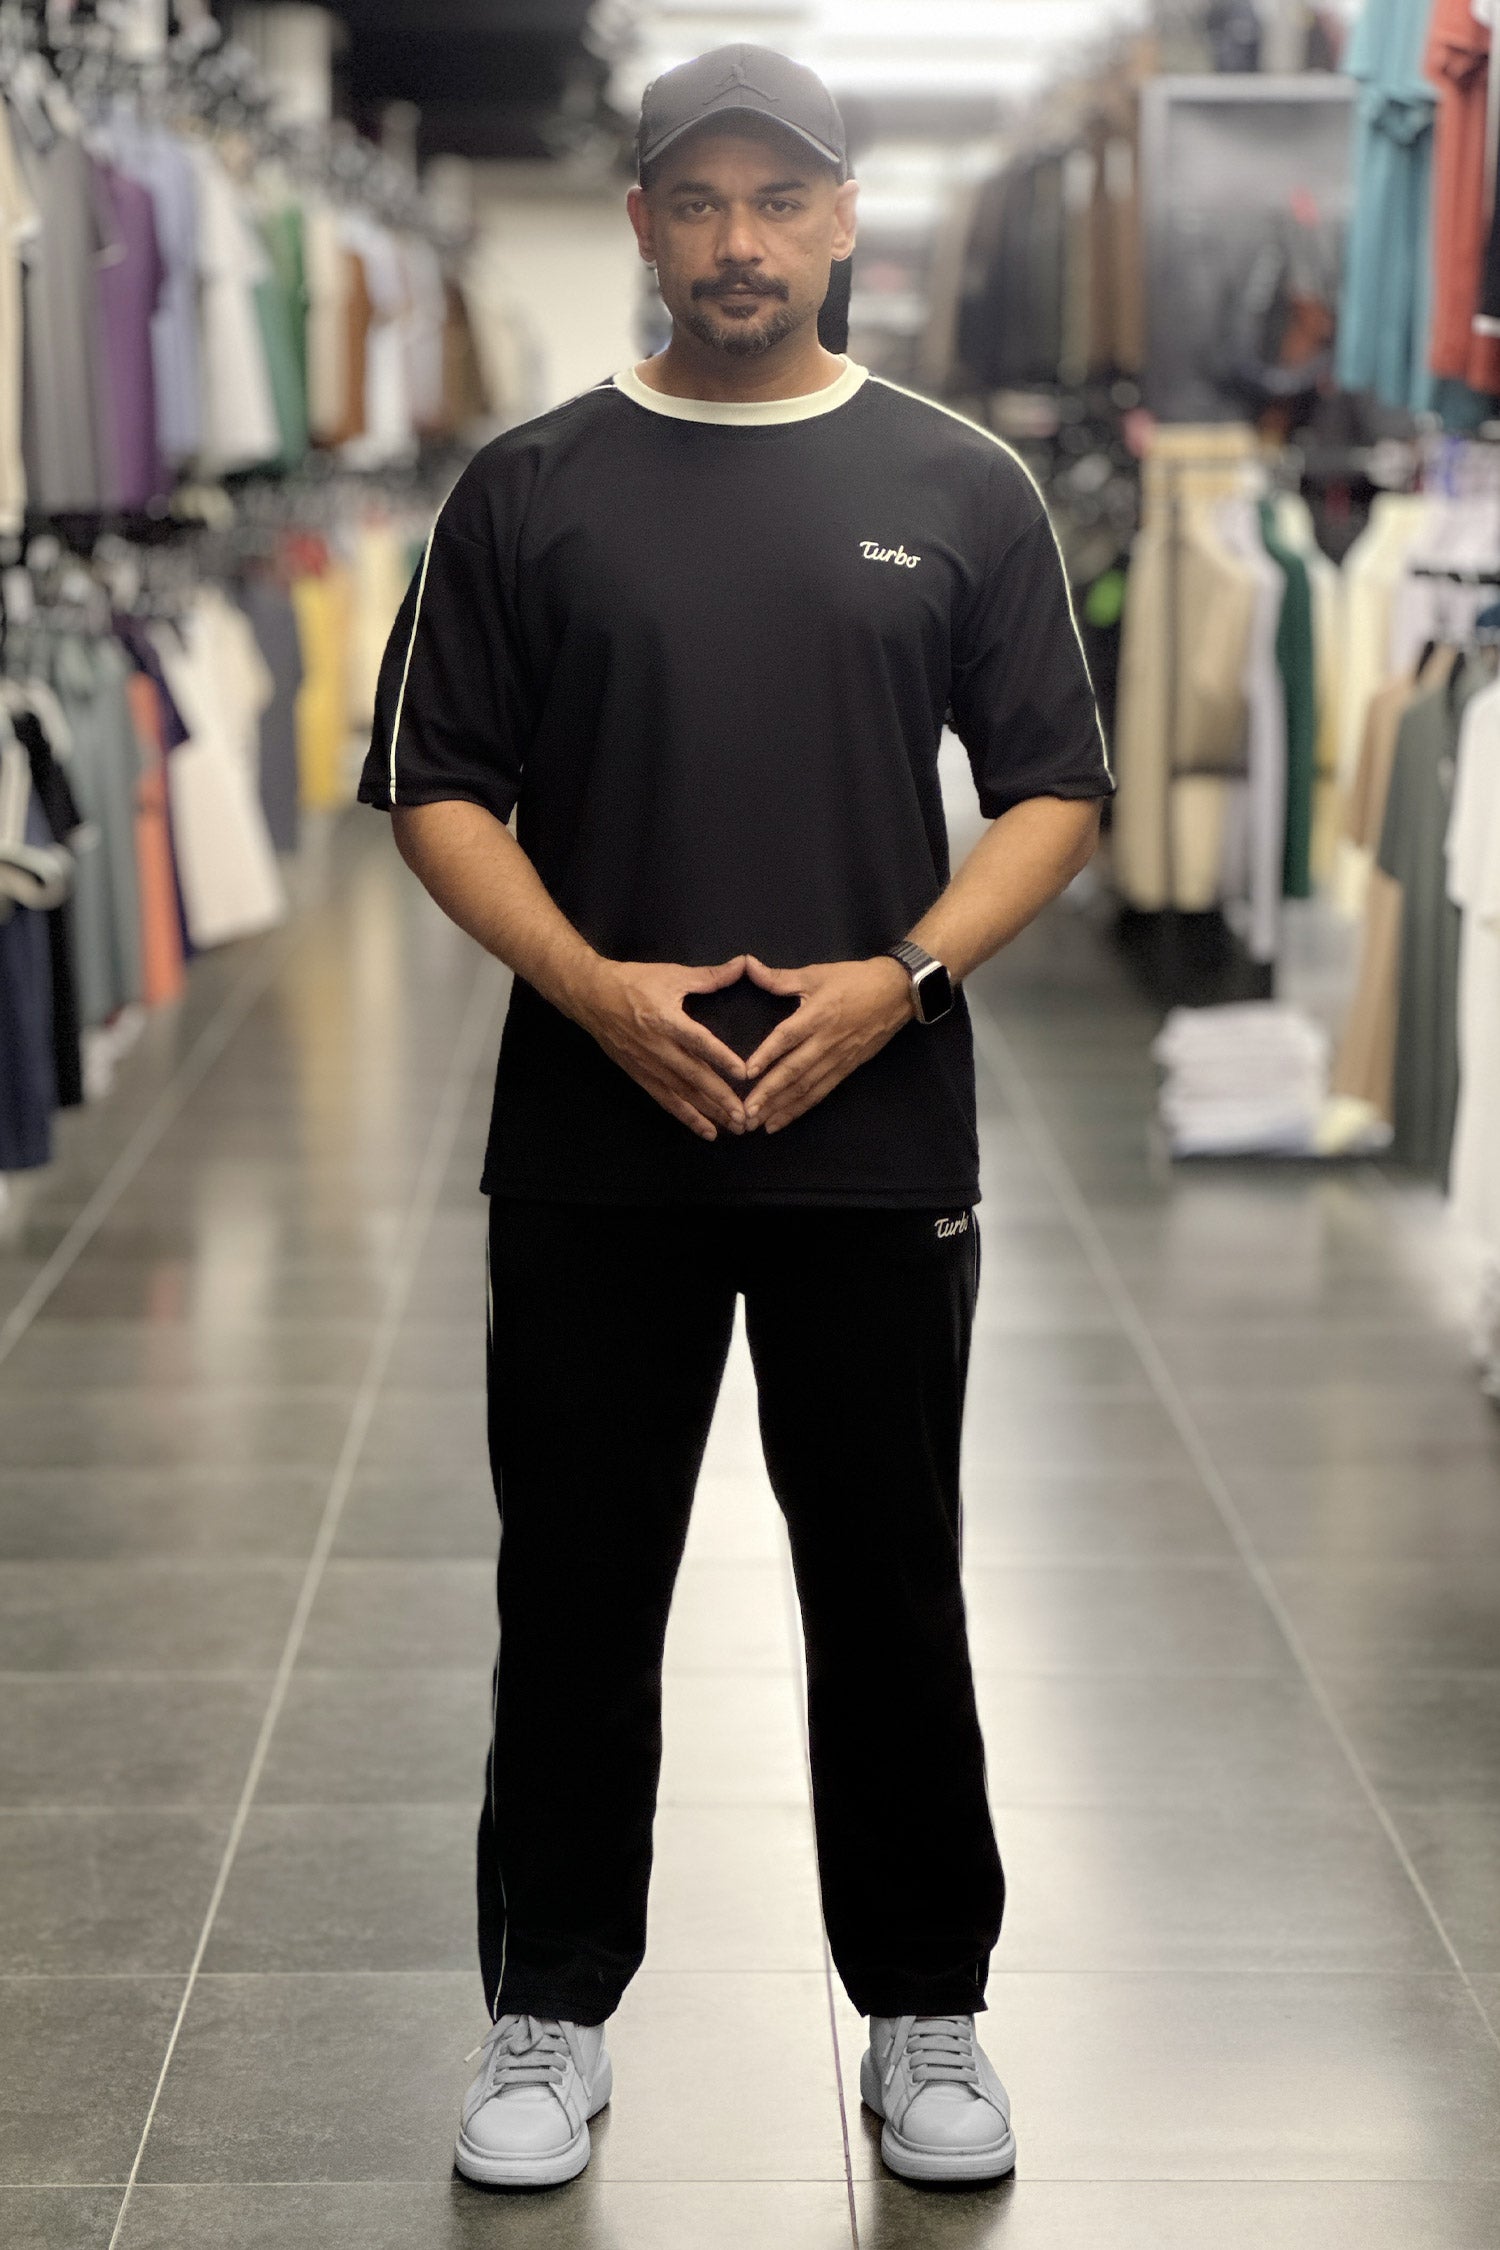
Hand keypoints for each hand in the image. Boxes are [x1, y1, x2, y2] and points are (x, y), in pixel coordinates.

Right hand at [572, 955, 751, 1141]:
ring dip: (709, 1113)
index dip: (720, 1057)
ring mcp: (647, 1065)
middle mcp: (657, 1047)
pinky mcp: (639, 1075)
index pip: (697, 1042)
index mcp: (665, 1020)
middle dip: (720, 1098)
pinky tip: (706, 1130)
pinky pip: (666, 1100)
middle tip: (745, 1116)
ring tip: (734, 1128)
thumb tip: (743, 965)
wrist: (590, 996)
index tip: (742, 1073)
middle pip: (692, 1076)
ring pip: (682, 1094)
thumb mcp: (671, 974)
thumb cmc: (633, 982)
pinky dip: (686, 1117)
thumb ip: (709, 976)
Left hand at [741, 954, 913, 1133]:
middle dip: (769, 1093)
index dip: (767, 1054)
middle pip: (794, 1070)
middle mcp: (826, 1041)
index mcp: (818, 1014)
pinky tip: (781, 1120)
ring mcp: (838, 1058)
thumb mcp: (817, 973)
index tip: (747, 1073)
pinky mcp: (846, 1069)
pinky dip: (800, 1108)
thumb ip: (780, 977)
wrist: (897, 992)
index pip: (788, 1037)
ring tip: (757, 1123)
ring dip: (781, 1107)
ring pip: (806, 1087)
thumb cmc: (854, 980)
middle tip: (746, 1112)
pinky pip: (820, 1092)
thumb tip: (747, 965)